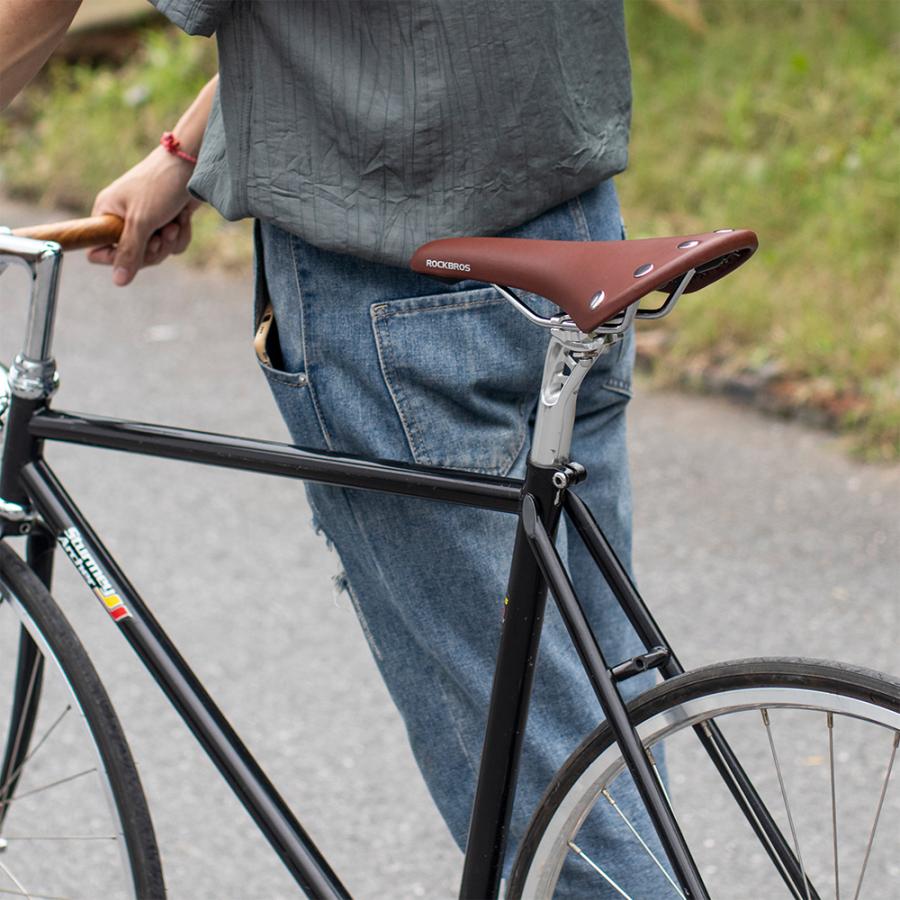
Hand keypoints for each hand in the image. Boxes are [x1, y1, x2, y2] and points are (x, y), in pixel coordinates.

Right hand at [87, 146, 200, 284]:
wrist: (192, 163)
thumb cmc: (160, 186)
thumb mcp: (141, 221)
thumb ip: (129, 252)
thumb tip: (118, 281)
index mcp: (106, 214)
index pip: (98, 252)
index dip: (117, 258)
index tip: (136, 249)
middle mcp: (123, 218)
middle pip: (133, 258)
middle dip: (152, 251)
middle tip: (161, 236)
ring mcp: (146, 221)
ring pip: (157, 253)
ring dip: (169, 241)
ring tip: (173, 223)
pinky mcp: (167, 221)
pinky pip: (172, 244)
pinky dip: (181, 234)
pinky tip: (183, 219)